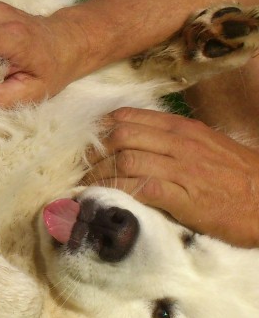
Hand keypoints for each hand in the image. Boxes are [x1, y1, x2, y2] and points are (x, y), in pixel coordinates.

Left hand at [85, 107, 258, 247]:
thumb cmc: (238, 176)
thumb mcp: (206, 146)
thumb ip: (172, 141)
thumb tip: (134, 143)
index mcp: (182, 128)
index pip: (127, 117)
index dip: (99, 130)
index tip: (85, 145)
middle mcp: (179, 142)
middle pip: (119, 135)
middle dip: (93, 153)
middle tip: (79, 169)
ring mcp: (182, 168)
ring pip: (125, 160)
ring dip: (99, 174)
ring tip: (85, 187)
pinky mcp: (186, 196)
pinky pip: (140, 187)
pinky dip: (117, 192)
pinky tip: (105, 199)